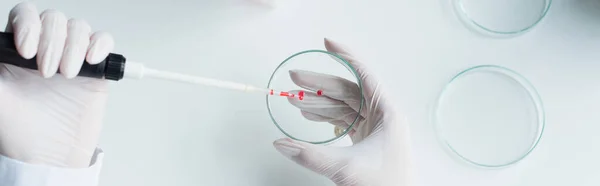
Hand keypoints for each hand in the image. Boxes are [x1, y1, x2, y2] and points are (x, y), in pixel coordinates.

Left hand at [0, 2, 113, 167]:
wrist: (49, 154)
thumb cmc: (20, 129)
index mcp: (19, 49)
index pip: (25, 15)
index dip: (28, 25)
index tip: (27, 52)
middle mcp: (46, 48)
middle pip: (53, 19)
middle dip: (52, 42)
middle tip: (47, 72)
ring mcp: (73, 56)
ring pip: (79, 27)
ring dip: (74, 47)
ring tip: (67, 75)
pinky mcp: (97, 69)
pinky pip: (104, 41)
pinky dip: (100, 45)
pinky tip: (91, 61)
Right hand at [273, 39, 413, 184]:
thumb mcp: (344, 169)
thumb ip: (309, 156)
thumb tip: (281, 144)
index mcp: (387, 113)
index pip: (363, 74)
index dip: (344, 56)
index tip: (327, 43)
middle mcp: (382, 116)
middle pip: (347, 90)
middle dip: (319, 85)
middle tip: (295, 78)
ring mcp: (374, 129)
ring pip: (343, 106)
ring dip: (319, 103)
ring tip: (294, 101)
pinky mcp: (366, 141)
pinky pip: (344, 120)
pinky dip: (325, 117)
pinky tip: (308, 115)